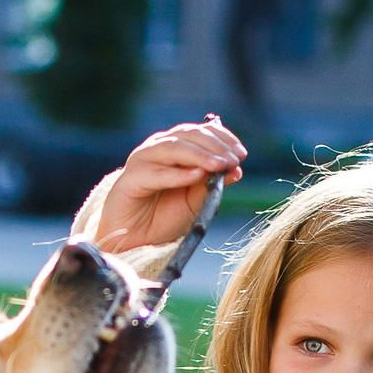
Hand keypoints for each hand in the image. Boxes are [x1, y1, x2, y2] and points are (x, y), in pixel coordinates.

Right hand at [90, 118, 247, 252]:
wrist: (135, 240)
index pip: (200, 132)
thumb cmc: (163, 218)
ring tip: (220, 165)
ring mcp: (143, 160)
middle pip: (188, 135)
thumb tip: (237, 169)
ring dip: (199, 155)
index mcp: (174, 149)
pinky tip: (197, 175)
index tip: (241, 153)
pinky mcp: (131, 178)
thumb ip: (212, 185)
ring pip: (173, 148)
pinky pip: (157, 173)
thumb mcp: (195, 201)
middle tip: (233, 160)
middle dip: (214, 146)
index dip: (222, 138)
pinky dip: (178, 173)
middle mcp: (158, 148)